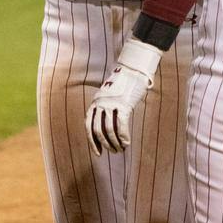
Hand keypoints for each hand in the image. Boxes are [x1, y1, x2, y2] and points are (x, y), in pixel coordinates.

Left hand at [87, 37, 163, 152]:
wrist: (133, 70)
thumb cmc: (123, 86)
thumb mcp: (109, 97)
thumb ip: (106, 110)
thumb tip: (108, 130)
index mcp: (95, 103)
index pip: (89, 126)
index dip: (92, 142)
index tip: (98, 153)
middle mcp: (100, 103)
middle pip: (98, 130)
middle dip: (105, 144)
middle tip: (113, 151)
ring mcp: (111, 104)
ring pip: (109, 130)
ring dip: (115, 143)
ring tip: (120, 149)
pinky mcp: (123, 104)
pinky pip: (121, 125)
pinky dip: (123, 137)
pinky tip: (126, 143)